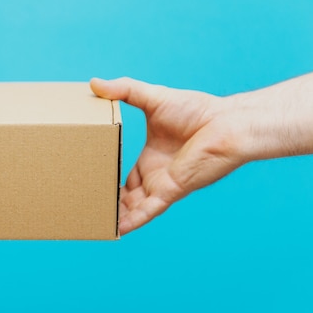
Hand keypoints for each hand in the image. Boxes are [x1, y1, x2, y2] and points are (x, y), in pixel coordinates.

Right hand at [91, 77, 245, 233]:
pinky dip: (133, 221)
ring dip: (117, 215)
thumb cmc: (197, 110)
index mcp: (152, 157)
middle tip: (85, 206)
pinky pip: (148, 211)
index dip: (110, 181)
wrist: (226, 124)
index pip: (127, 176)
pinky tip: (117, 229)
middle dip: (110, 203)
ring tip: (94, 222)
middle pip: (127, 196)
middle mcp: (156, 174)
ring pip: (134, 207)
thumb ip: (123, 90)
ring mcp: (162, 184)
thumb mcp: (152, 97)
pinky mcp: (170, 190)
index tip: (90, 184)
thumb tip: (94, 83)